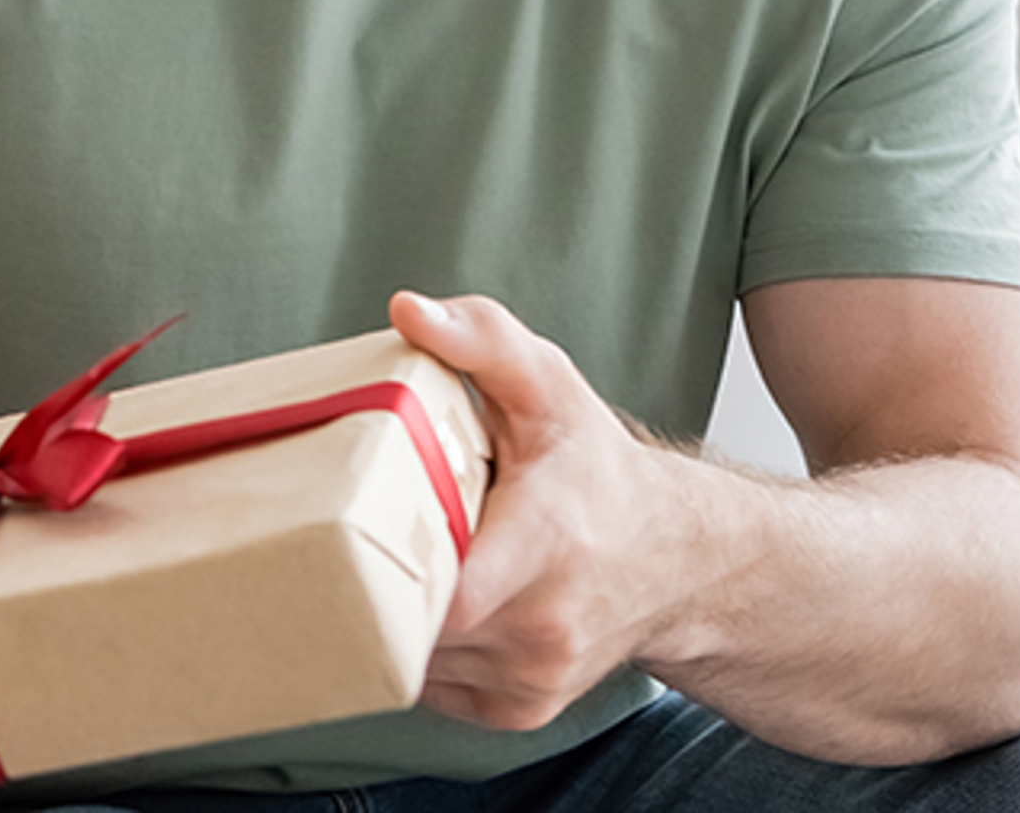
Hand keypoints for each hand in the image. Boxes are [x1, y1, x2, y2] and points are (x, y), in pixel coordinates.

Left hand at [388, 290, 708, 733]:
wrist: (676, 558)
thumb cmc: (595, 468)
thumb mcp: (546, 385)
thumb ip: (482, 339)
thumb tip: (408, 310)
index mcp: (548, 541)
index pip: (455, 591)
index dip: (391, 569)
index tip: (348, 534)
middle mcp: (547, 624)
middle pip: (415, 623)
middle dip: (371, 578)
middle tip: (343, 533)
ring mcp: (535, 675)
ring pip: (415, 659)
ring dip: (391, 613)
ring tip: (397, 557)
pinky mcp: (521, 708)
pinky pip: (432, 685)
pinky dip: (416, 645)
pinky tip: (429, 598)